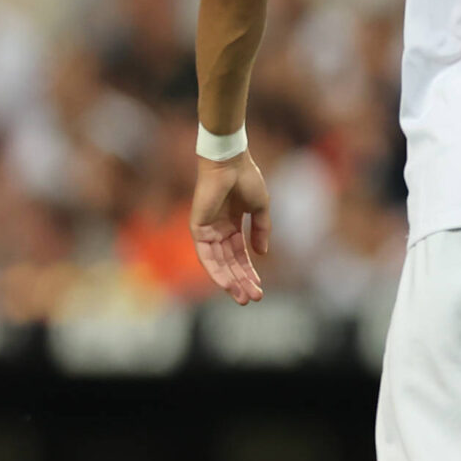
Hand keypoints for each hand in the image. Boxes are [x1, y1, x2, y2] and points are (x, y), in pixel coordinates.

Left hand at [190, 152, 269, 304]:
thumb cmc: (246, 179)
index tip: (260, 288)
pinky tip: (226, 284)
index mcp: (232, 225)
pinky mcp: (198, 228)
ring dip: (230, 281)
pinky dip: (216, 270)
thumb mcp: (260, 209)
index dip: (250, 271)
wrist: (230, 163)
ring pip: (218, 263)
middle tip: (253, 298)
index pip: (240, 255)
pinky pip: (206, 255)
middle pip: (230, 262)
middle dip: (242, 281)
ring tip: (242, 297)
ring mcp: (207, 230)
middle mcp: (218, 230)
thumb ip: (261, 231)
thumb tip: (261, 254)